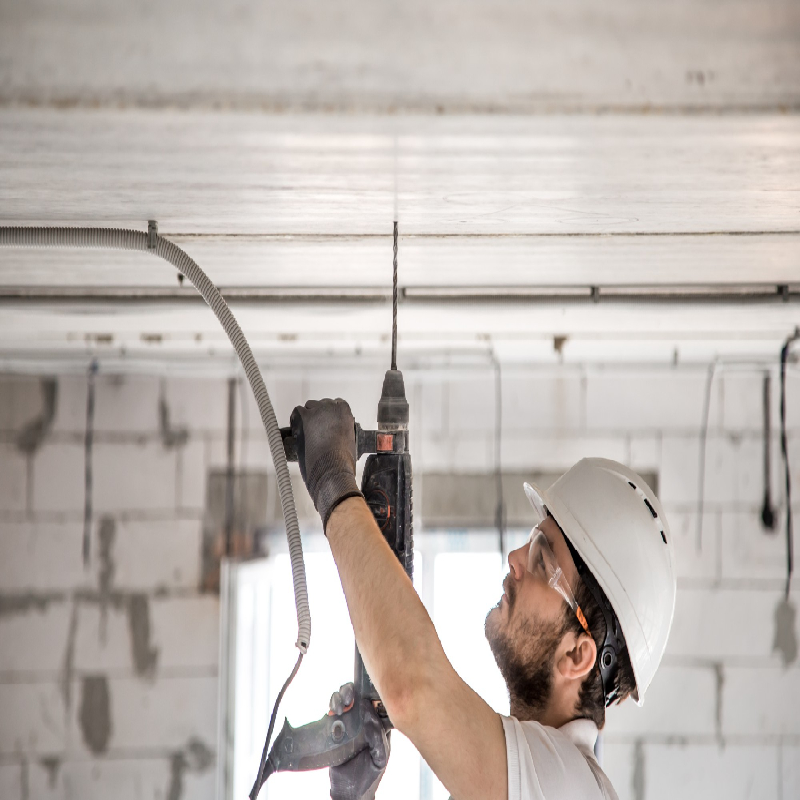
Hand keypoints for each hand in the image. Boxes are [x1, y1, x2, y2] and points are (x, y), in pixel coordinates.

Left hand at [290, 399, 362, 529]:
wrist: (333, 470)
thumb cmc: (342, 462)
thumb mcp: (350, 442)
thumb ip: (343, 431)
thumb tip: (335, 434)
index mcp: (346, 413)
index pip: (337, 404)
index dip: (330, 415)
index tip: (327, 423)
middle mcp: (332, 408)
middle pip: (322, 404)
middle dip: (318, 416)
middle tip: (316, 430)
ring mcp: (318, 411)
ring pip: (309, 407)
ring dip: (307, 418)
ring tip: (307, 433)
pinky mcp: (305, 417)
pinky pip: (297, 412)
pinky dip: (295, 421)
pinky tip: (297, 432)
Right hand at [329, 688, 390, 799]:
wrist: (348, 791)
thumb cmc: (368, 775)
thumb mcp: (379, 758)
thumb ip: (379, 739)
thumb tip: (370, 718)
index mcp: (377, 725)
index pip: (375, 701)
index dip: (370, 694)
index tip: (365, 699)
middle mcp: (362, 720)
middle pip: (357, 695)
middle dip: (351, 691)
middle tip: (349, 699)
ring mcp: (348, 723)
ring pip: (344, 700)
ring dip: (340, 697)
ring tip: (339, 706)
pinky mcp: (334, 728)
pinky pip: (332, 711)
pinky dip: (331, 706)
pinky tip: (332, 713)